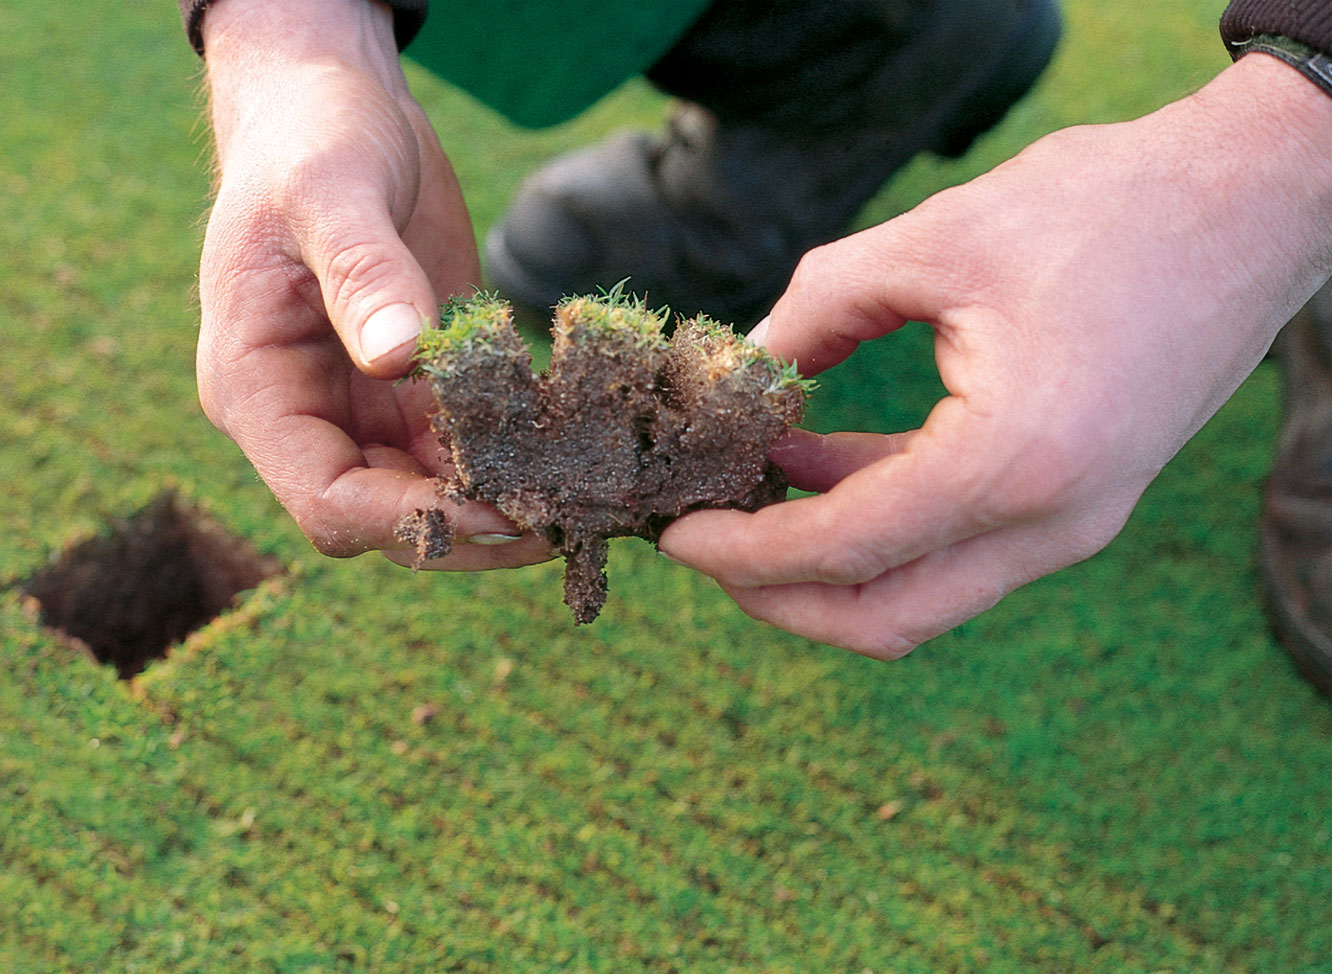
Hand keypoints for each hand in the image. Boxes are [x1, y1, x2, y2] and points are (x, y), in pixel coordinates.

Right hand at [194, 0, 549, 568]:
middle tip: (562, 518)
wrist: (334, 106)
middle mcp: (304, 416)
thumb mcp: (330, 189)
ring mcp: (359, 409)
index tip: (497, 508)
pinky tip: (569, 455)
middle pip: (384, 519)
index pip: (326, 499)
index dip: (411, 521)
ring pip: (430, 498)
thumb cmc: (311, 138)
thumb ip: (360, 273)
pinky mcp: (411, 390)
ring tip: (580, 497)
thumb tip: (397, 357)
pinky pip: (461, 450)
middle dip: (468, 527)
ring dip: (499, 504)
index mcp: (256, 386)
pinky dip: (510, 461)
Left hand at [659, 54, 1331, 655]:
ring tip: (744, 490)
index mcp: (1013, 464)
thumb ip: (818, 311)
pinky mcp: (1077, 501)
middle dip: (776, 596)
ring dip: (826, 561)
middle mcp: (1051, 522)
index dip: (742, 554)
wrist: (1255, 202)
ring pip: (920, 593)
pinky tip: (813, 463)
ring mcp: (1073, 523)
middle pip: (883, 617)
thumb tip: (739, 369)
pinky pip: (956, 545)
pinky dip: (880, 524)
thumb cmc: (1108, 208)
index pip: (843, 552)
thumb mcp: (935, 242)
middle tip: (702, 538)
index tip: (673, 531)